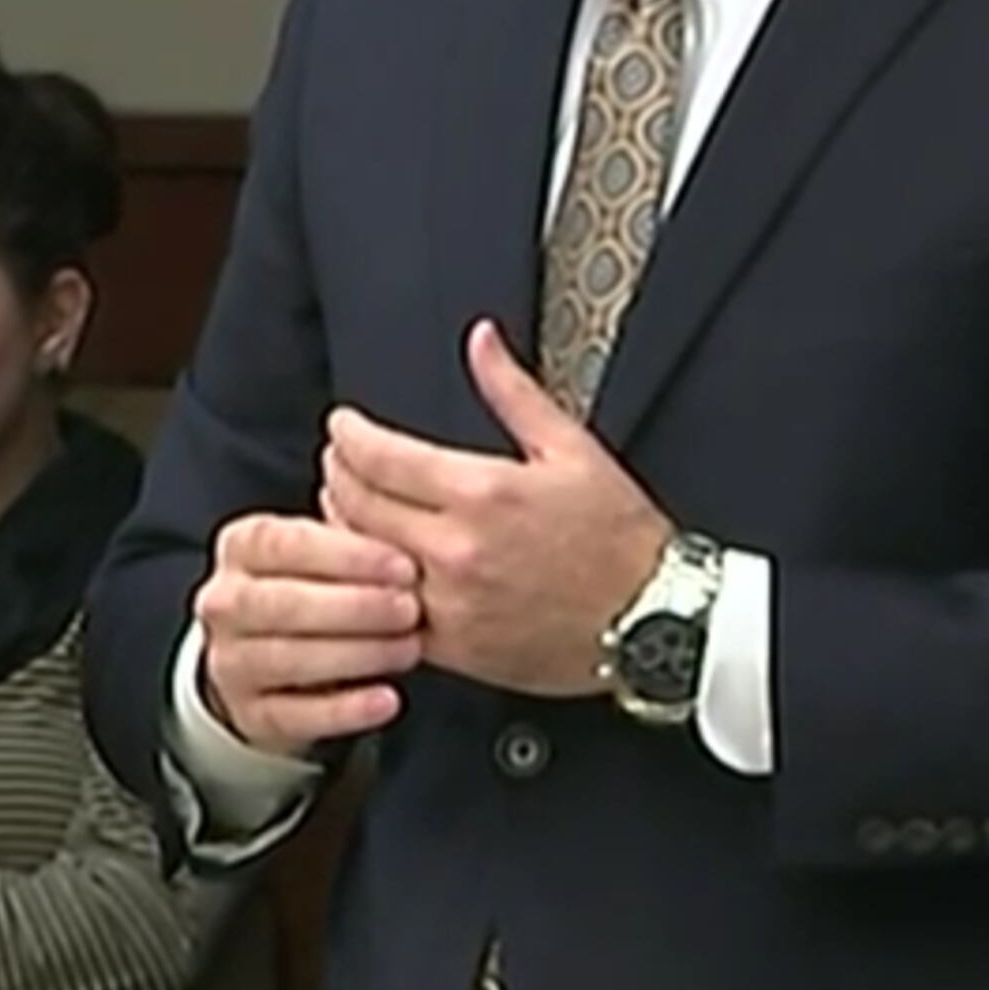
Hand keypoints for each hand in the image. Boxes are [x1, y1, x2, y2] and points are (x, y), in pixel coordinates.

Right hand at [191, 512, 424, 758]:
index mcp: (243, 546)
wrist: (275, 659)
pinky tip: (386, 700)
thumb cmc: (317, 587)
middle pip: (283, 603)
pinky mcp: (248, 713)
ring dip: (355, 654)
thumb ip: (357, 535)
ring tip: (407, 649)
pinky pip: (293, 715)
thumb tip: (405, 525)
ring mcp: (229, 661)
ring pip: (286, 659)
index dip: (347, 556)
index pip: (286, 544)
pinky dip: (344, 711)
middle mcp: (224, 602)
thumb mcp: (328, 552)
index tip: (402, 566)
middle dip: (354, 607)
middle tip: (410, 608)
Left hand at [318, 319, 675, 699]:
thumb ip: (513, 391)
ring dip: (343, 528)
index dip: (348, 435)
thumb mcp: (572, 448)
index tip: (342, 426)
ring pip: (363, 563)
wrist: (652, 618)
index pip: (380, 457)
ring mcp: (452, 604)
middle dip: (337, 473)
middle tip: (338, 458)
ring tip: (346, 505)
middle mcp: (459, 550)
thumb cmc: (620, 535)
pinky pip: (386, 615)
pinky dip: (369, 587)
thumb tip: (480, 340)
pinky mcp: (456, 648)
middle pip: (358, 506)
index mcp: (484, 493)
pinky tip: (372, 567)